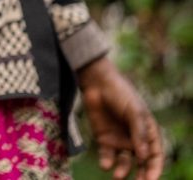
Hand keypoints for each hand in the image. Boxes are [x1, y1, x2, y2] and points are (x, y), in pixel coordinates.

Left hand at [79, 56, 163, 179]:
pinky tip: (105, 165)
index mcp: (148, 133)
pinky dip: (107, 163)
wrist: (97, 83)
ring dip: (123, 171)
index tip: (151, 179)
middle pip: (141, 164)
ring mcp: (119, 141)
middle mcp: (135, 140)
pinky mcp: (104, 139)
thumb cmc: (121, 94)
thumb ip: (139, 133)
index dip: (154, 168)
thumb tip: (143, 156)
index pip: (155, 156)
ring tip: (118, 176)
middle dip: (141, 175)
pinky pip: (107, 156)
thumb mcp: (135, 112)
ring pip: (124, 163)